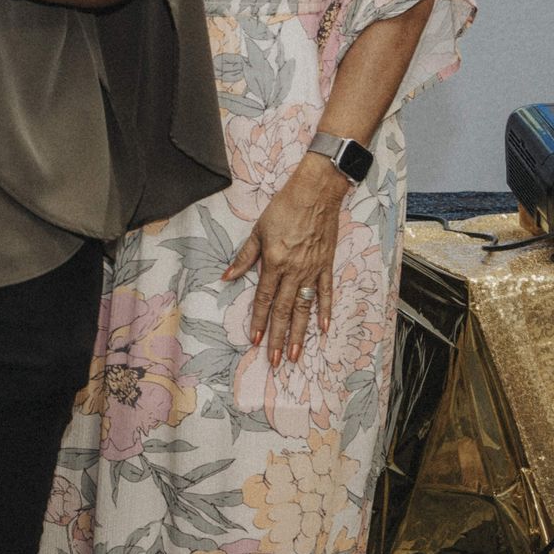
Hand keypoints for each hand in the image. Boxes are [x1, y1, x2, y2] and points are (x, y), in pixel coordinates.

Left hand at [222, 154, 348, 363]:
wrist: (316, 193)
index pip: (264, 298)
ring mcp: (312, 269)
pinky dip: (325, 311)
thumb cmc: (284, 208)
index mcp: (274, 262)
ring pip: (305, 308)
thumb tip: (226, 276)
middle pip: (284, 310)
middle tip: (276, 361)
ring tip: (297, 355)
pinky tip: (323, 329)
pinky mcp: (327, 265)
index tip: (255, 340)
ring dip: (300, 333)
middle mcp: (294, 270)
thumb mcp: (258, 230)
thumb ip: (244, 257)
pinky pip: (326, 293)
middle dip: (279, 337)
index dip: (259, 320)